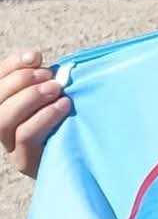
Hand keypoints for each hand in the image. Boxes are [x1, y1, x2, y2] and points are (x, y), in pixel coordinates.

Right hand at [0, 51, 72, 178]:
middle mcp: (3, 126)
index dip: (12, 65)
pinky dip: (43, 117)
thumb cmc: (73, 120)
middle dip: (21, 81)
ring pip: (3, 120)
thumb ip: (46, 80)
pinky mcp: (25, 162)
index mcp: (6, 106)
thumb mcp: (57, 96)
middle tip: (49, 76)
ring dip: (29, 98)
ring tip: (56, 89)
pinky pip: (25, 136)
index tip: (36, 56)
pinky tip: (63, 106)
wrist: (89, 158)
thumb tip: (38, 58)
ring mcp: (10, 146)